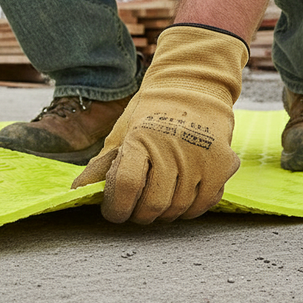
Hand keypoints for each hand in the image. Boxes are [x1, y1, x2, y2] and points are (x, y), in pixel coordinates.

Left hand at [71, 25, 248, 223]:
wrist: (191, 87)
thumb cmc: (149, 114)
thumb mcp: (121, 134)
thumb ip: (102, 165)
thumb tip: (78, 191)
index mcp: (140, 139)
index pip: (127, 185)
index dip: (117, 207)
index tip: (113, 212)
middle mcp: (172, 148)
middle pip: (153, 204)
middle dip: (139, 215)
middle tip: (135, 210)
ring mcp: (201, 157)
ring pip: (179, 208)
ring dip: (164, 214)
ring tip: (156, 203)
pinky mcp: (224, 164)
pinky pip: (205, 203)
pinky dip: (190, 209)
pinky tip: (179, 198)